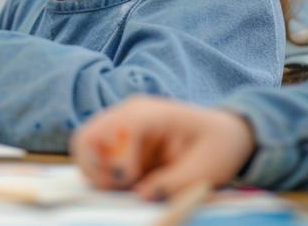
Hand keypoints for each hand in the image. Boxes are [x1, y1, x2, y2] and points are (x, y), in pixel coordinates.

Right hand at [71, 96, 255, 199]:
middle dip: (96, 168)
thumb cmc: (218, 147)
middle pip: (88, 135)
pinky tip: (122, 182)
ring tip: (120, 186)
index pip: (123, 127)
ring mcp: (119, 125)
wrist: (223, 136)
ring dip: (96, 172)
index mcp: (153, 113)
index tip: (131, 183)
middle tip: (117, 187)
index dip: (120, 159)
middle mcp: (129, 113)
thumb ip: (174, 183)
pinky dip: (100, 174)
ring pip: (84, 147)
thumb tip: (142, 194)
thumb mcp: (205, 170)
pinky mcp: (116, 140)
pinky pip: (93, 157)